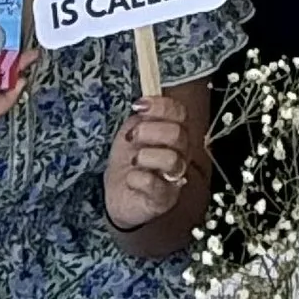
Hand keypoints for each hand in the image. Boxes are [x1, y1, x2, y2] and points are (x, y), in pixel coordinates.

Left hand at [103, 91, 200, 228]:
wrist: (118, 193)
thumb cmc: (129, 159)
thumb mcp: (132, 131)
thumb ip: (143, 117)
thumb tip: (143, 98)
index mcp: (175, 133)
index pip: (180, 113)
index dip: (160, 106)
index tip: (138, 106)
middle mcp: (180, 154)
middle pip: (177, 134)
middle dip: (149, 131)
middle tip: (131, 138)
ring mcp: (174, 178)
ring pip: (171, 160)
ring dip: (145, 156)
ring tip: (133, 161)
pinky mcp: (164, 199)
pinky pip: (154, 184)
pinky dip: (137, 178)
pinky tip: (131, 179)